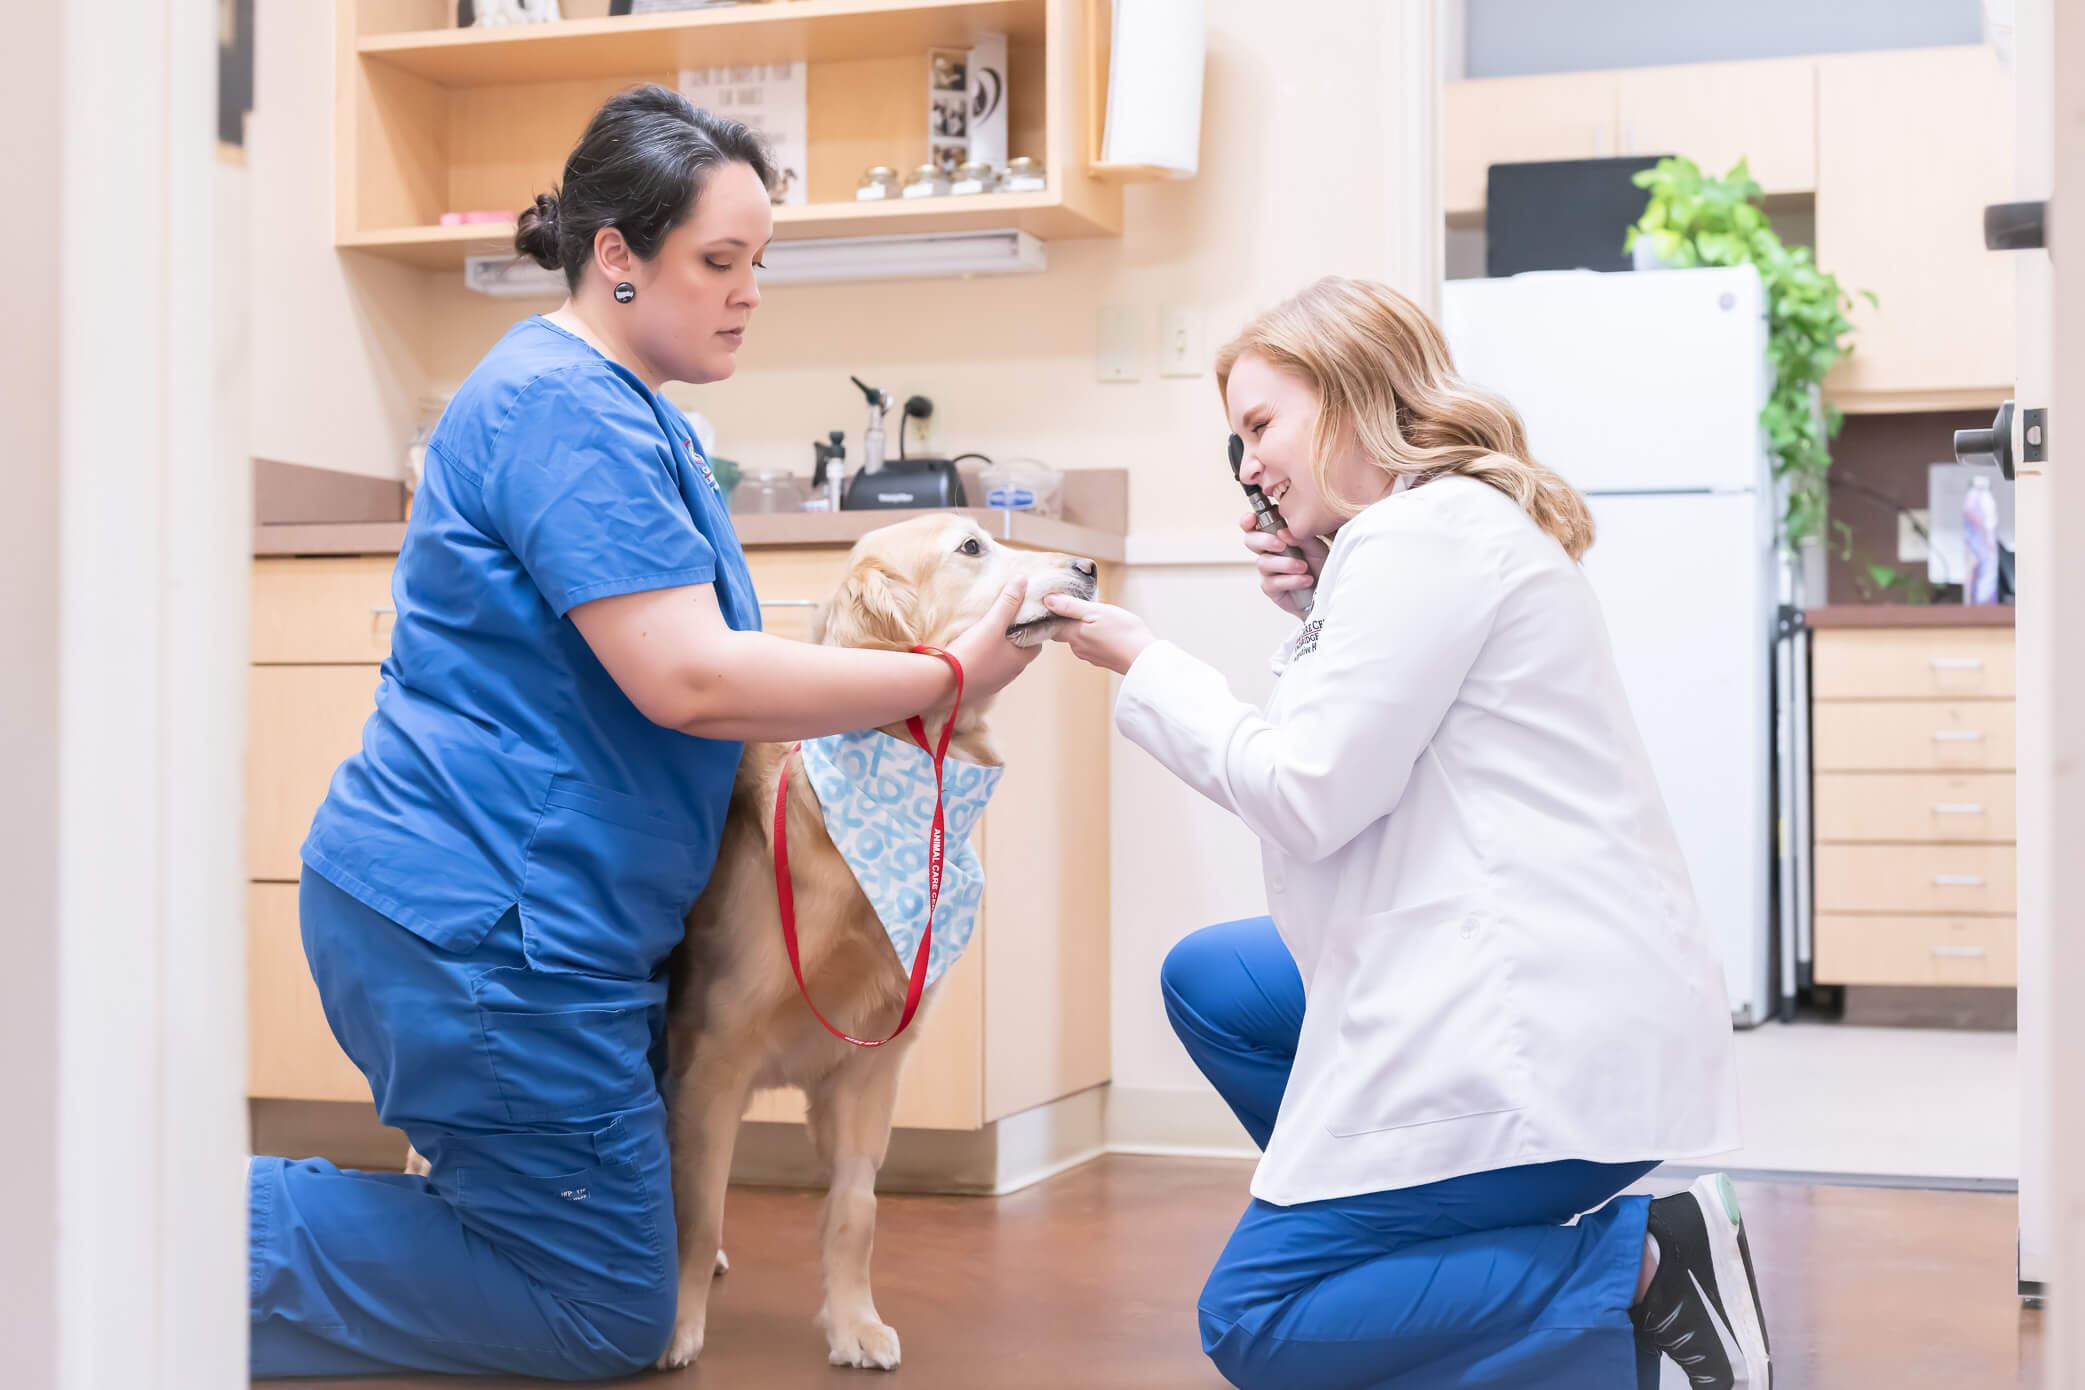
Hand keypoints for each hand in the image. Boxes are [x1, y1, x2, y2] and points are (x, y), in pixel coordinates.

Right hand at [945, 578, 1042, 698]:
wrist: (943, 683)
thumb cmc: (973, 653)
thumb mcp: (992, 623)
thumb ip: (1008, 601)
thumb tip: (1022, 579)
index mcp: (1020, 661)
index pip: (1037, 644)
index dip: (1032, 629)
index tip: (1023, 616)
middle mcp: (1010, 675)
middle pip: (1019, 653)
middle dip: (1014, 638)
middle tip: (1003, 621)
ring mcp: (993, 683)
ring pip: (1001, 662)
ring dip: (997, 650)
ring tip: (986, 633)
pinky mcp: (977, 687)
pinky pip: (985, 671)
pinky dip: (983, 660)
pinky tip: (970, 650)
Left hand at [1039, 594, 1154, 674]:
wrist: (1144, 658)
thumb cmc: (1123, 632)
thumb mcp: (1097, 611)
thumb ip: (1070, 606)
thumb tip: (1047, 600)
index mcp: (1073, 634)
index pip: (1051, 624)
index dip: (1053, 613)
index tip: (1059, 602)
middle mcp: (1077, 648)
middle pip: (1064, 631)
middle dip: (1070, 619)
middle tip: (1082, 605)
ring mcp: (1089, 655)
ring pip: (1079, 637)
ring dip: (1085, 627)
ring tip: (1098, 617)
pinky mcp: (1101, 659)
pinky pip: (1092, 645)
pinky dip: (1095, 637)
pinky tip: (1108, 631)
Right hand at [1239, 509, 1327, 615]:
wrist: (1326, 589)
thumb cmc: (1318, 565)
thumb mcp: (1316, 547)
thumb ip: (1300, 537)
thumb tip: (1283, 532)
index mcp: (1276, 536)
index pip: (1255, 525)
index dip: (1248, 521)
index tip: (1252, 518)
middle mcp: (1268, 551)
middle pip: (1250, 541)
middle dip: (1264, 541)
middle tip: (1281, 545)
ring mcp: (1267, 570)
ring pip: (1263, 562)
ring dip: (1285, 563)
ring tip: (1303, 567)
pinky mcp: (1270, 588)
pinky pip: (1273, 582)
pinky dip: (1292, 580)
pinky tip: (1305, 580)